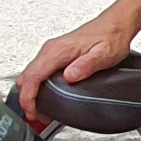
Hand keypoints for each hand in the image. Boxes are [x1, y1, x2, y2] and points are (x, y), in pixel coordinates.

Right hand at [14, 9, 140, 121]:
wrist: (115, 25)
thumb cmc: (110, 37)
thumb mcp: (103, 54)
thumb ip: (86, 65)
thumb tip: (70, 76)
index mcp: (58, 51)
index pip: (32, 76)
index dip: (28, 98)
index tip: (32, 111)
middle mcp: (51, 50)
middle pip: (26, 77)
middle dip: (27, 99)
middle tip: (36, 115)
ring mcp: (51, 51)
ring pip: (30, 75)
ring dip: (30, 94)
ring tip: (40, 110)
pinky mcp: (55, 54)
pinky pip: (38, 72)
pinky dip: (36, 87)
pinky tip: (46, 96)